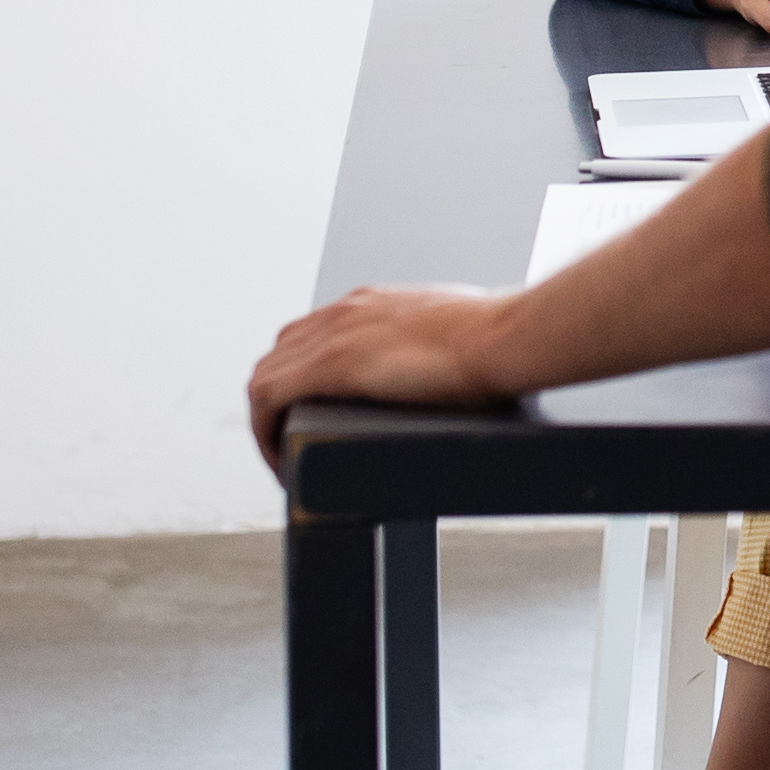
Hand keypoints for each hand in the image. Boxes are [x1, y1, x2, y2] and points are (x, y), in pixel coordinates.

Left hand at [249, 285, 514, 466]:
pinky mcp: (330, 365)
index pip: (313, 335)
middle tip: (294, 444)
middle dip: (279, 402)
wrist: (504, 338)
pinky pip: (266, 399)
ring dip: (267, 422)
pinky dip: (264, 434)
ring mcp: (334, 335)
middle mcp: (345, 313)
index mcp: (374, 304)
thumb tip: (457, 371)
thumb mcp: (459, 331)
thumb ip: (441, 346)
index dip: (302, 377)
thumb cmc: (499, 340)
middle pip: (280, 354)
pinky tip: (283, 466)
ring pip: (265, 376)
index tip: (314, 414)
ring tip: (286, 463)